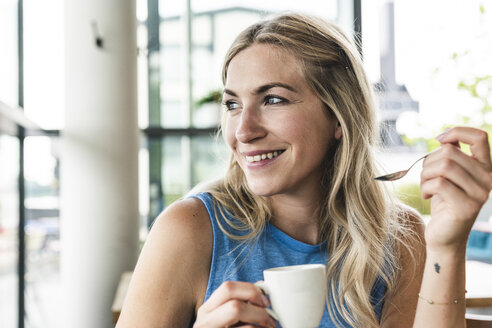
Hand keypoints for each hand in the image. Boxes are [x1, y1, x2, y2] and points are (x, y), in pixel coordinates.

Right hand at [194, 281, 276, 327]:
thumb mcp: (222, 318)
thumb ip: (237, 304)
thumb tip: (262, 291)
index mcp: (207, 309)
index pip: (228, 288)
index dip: (251, 290)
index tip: (265, 300)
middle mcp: (205, 322)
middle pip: (235, 306)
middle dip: (258, 311)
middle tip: (269, 318)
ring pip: (246, 327)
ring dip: (263, 327)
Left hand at [420, 127, 491, 251]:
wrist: (444, 235)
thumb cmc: (444, 201)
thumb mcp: (449, 175)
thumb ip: (452, 155)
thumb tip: (446, 136)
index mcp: (486, 167)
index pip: (480, 137)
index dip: (457, 132)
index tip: (439, 140)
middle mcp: (488, 179)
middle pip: (451, 152)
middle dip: (430, 161)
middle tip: (426, 176)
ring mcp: (480, 194)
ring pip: (444, 166)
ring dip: (425, 174)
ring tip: (425, 185)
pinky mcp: (467, 207)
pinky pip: (439, 184)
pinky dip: (425, 187)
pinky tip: (427, 196)